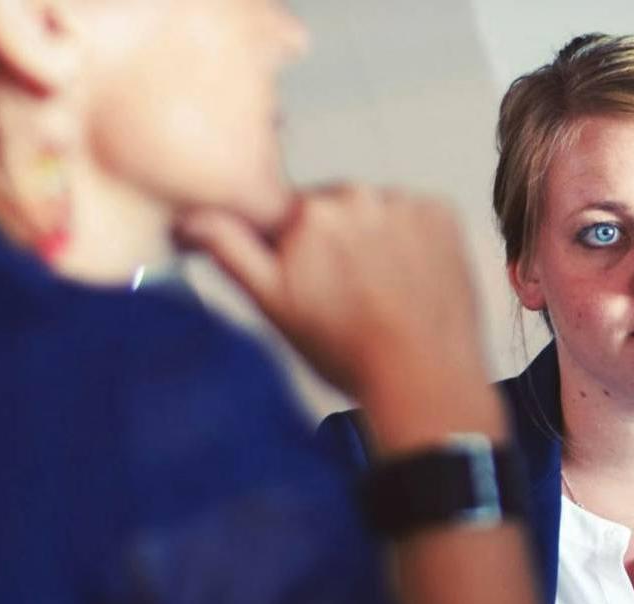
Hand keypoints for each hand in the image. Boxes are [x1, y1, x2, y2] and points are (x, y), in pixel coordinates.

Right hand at [178, 186, 488, 402]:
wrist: (424, 377)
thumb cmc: (350, 352)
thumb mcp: (274, 305)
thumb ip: (230, 250)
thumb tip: (190, 217)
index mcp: (308, 212)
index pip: (289, 214)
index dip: (296, 250)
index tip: (311, 279)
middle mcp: (358, 196)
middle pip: (335, 210)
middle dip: (336, 243)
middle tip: (349, 295)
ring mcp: (406, 203)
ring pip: (377, 213)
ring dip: (377, 240)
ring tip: (384, 292)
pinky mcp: (444, 214)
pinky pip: (418, 216)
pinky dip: (414, 240)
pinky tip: (411, 280)